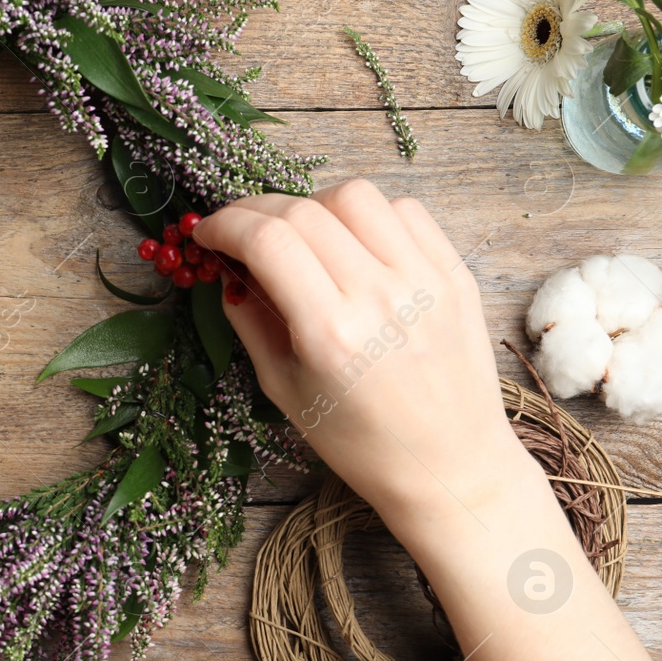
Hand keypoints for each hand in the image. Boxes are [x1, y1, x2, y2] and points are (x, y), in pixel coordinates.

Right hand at [194, 179, 536, 525]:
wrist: (448, 465)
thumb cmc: (361, 442)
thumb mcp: (284, 390)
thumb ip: (251, 321)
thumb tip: (227, 270)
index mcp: (331, 333)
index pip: (268, 240)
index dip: (225, 224)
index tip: (208, 233)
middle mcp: (380, 296)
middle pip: (303, 210)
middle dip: (256, 210)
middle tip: (240, 230)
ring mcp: (424, 280)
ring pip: (355, 195)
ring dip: (313, 204)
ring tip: (303, 235)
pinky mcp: (453, 274)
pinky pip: (404, 211)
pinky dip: (366, 214)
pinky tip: (352, 242)